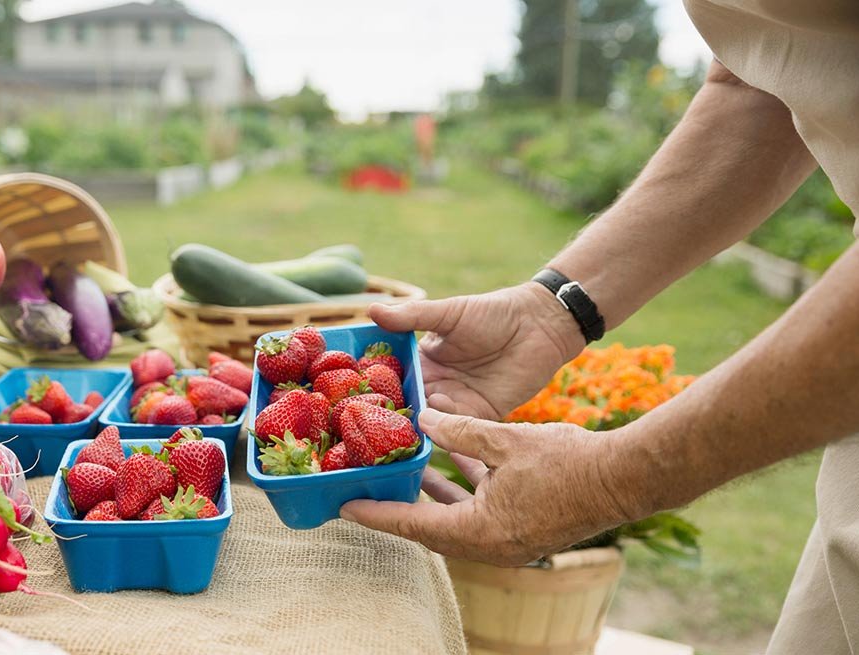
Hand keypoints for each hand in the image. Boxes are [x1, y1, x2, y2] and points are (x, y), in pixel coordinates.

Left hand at [340, 409, 640, 564]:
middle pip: (430, 529)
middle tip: (367, 490)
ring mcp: (509, 540)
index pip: (414, 525)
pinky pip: (479, 513)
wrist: (626, 479)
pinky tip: (453, 463)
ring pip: (455, 520)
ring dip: (431, 498)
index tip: (345, 508)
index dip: (377, 514)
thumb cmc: (568, 463)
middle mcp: (491, 545)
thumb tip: (423, 417)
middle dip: (399, 508)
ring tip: (403, 473)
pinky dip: (462, 492)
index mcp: (481, 531)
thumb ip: (460, 430)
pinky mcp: (523, 529)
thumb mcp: (505, 439)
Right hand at [369, 283, 584, 419]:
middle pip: (407, 404)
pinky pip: (458, 428)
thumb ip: (411, 316)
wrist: (540, 325)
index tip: (349, 395)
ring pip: (429, 420)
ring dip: (414, 426)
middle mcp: (435, 384)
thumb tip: (371, 310)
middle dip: (389, 415)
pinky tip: (428, 432)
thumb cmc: (493, 312)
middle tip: (363, 425)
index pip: (392, 377)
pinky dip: (444, 432)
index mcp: (423, 359)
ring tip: (391, 433)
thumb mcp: (449, 312)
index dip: (373, 386)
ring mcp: (457, 402)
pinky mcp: (481, 415)